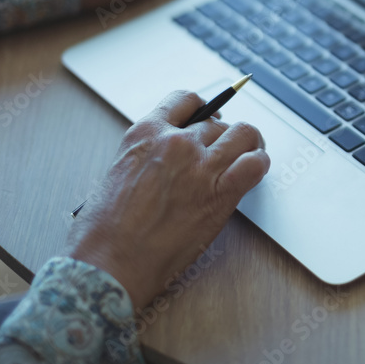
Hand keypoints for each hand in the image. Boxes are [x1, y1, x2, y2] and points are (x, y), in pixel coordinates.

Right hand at [66, 91, 269, 309]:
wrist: (109, 263)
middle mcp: (176, 142)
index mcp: (145, 132)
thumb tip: (173, 154)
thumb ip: (150, 154)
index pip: (186, 100)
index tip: (209, 118)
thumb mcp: (119, 170)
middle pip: (217, 123)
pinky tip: (254, 170)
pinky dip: (260, 163)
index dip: (203, 109)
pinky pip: (255, 164)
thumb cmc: (105, 228)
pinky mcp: (220, 194)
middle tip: (224, 153)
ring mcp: (200, 166)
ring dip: (249, 144)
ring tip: (248, 155)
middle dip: (222, 137)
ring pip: (243, 134)